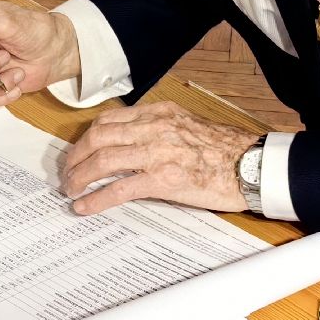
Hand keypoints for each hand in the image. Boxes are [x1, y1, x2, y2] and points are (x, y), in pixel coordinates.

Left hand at [63, 102, 258, 215]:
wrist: (251, 165)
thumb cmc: (224, 149)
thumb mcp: (186, 125)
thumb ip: (159, 129)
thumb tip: (132, 145)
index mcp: (159, 113)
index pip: (109, 119)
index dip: (87, 137)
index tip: (78, 150)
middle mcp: (154, 127)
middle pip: (98, 137)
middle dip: (76, 156)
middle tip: (68, 172)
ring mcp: (157, 153)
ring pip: (102, 160)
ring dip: (79, 176)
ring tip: (70, 189)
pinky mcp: (163, 180)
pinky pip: (118, 188)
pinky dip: (96, 198)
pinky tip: (84, 207)